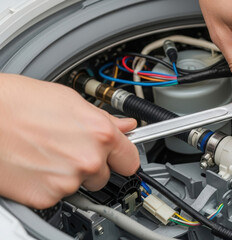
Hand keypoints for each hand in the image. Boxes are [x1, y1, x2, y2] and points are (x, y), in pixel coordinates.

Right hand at [0, 74, 139, 208]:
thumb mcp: (70, 100)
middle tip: (69, 148)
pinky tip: (35, 165)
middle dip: (93, 165)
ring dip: (70, 174)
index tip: (118, 157)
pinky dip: (48, 184)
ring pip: (81, 185)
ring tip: (47, 153)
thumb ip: (104, 119)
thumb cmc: (16, 102)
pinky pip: (58, 195)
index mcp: (101, 134)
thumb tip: (125, 126)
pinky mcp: (46, 197)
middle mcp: (89, 160)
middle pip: (105, 175)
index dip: (123, 157)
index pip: (130, 159)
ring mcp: (68, 181)